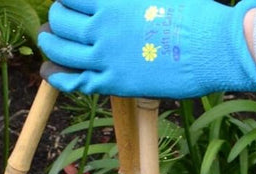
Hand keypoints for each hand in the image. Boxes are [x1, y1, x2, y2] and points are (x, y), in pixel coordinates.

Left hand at [39, 0, 255, 99]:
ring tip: (46, 41)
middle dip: (55, 18)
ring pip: (62, 50)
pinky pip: (75, 81)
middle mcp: (103, 26)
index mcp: (112, 0)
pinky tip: (48, 72)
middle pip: (62, 20)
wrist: (209, 45)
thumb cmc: (190, 13)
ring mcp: (106, 56)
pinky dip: (57, 76)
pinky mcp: (114, 82)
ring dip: (49, 44)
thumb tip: (112, 1)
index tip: (68, 1)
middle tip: (54, 20)